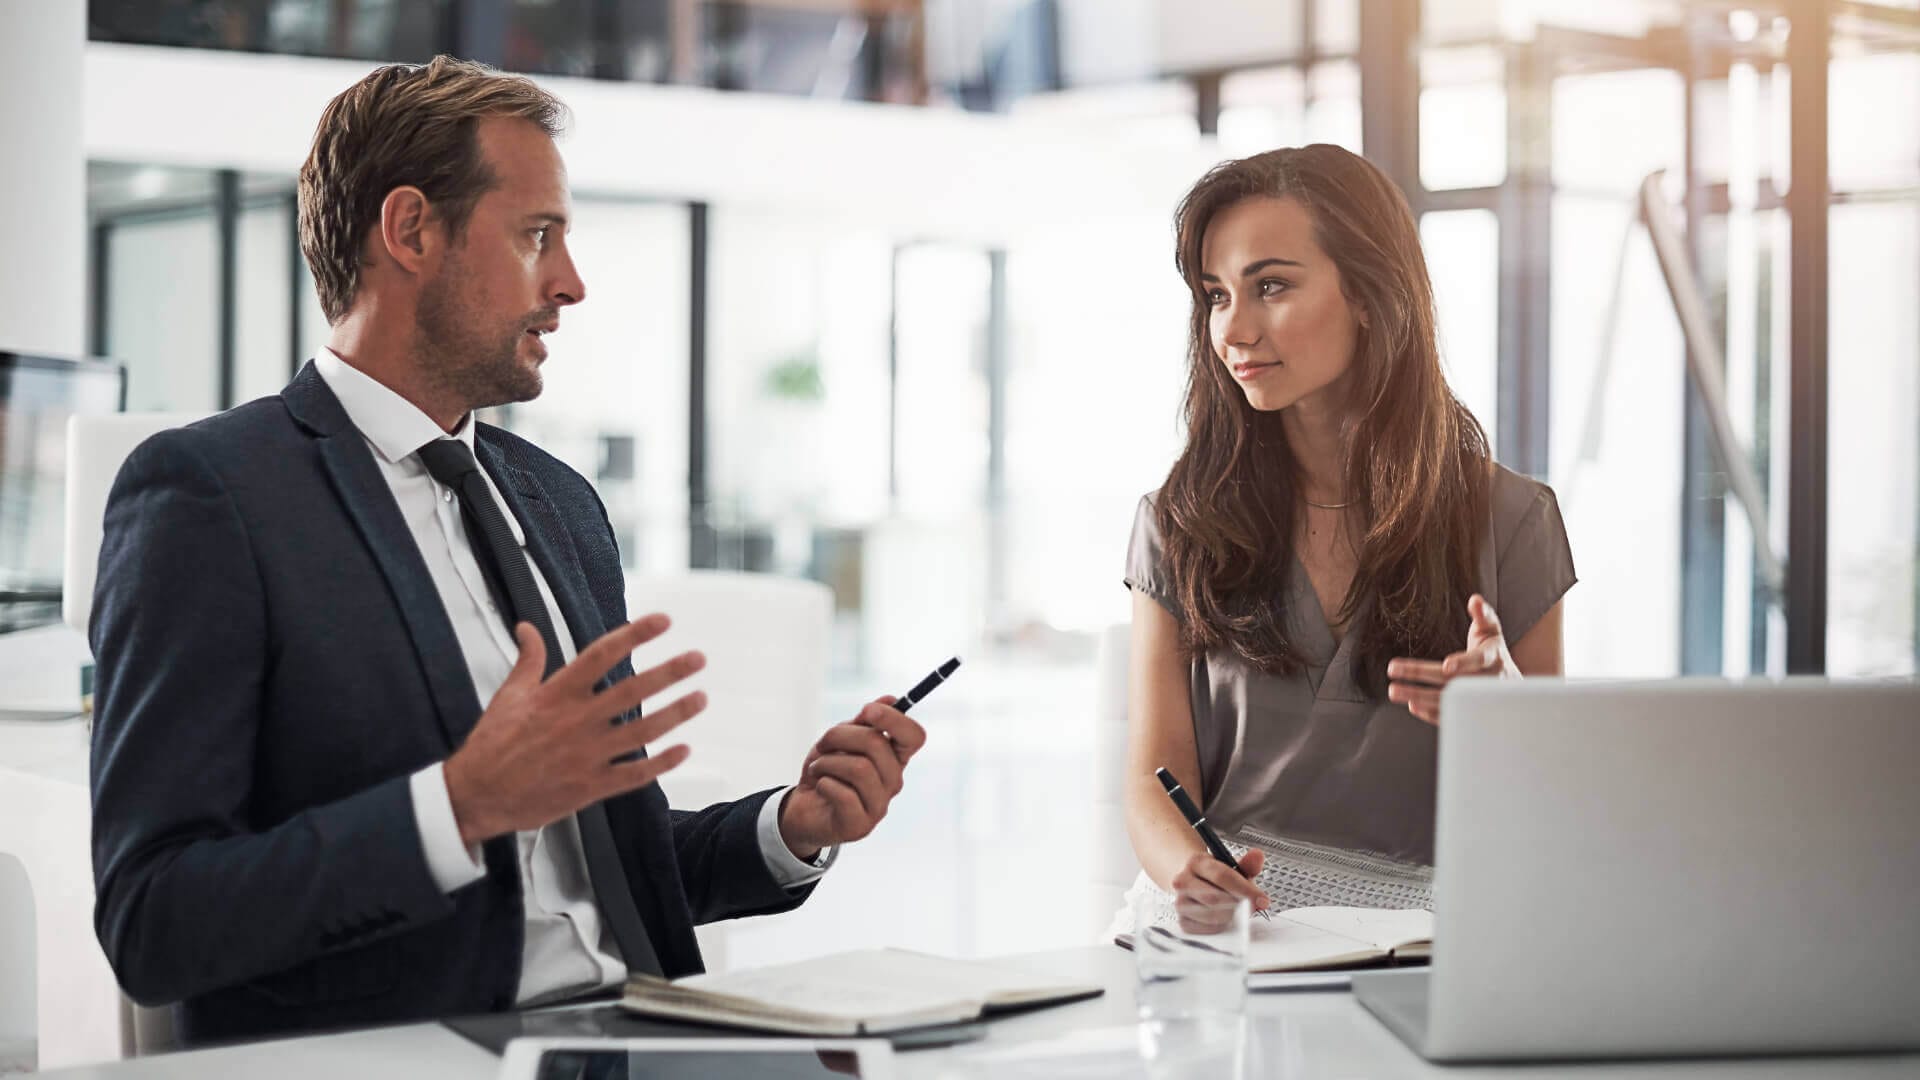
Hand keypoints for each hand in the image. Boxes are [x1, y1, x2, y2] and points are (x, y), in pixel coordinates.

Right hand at [444, 614, 706, 845]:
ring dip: (675, 714)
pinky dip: (661, 763)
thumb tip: (527, 627)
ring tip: (700, 698)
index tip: (664, 621)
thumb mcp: (508, 695)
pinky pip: (634, 775)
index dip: (635, 635)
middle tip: (698, 658)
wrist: (475, 796)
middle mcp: (576, 721)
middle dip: (669, 673)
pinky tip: (683, 750)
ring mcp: (586, 755)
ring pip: (641, 732)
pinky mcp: (590, 787)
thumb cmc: (491, 744)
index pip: (601, 655)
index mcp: (556, 694)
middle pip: (632, 691)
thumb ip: (528, 659)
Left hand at [777, 697, 926, 859]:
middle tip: (823, 744)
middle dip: (840, 736)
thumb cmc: (825, 772)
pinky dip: (823, 784)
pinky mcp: (860, 826)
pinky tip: (820, 787)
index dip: (894, 719)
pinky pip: (844, 794)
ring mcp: (879, 806)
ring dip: (827, 762)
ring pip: (859, 768)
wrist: (802, 811)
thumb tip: (890, 700)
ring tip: (817, 768)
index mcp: (894, 758)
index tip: (866, 711)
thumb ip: (863, 723)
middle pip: (877, 744)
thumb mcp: (839, 740)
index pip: (914, 736)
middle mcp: (893, 782)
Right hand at [1170, 848, 1269, 932]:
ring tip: (1234, 911)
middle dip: (1238, 906)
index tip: (1262, 900)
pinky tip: (1223, 919)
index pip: (1222, 876)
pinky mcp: (1182, 921)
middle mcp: (1182, 880)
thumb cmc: (1216, 877)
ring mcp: (1180, 901)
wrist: (1192, 884)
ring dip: (1230, 917)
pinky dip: (1220, 927)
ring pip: (1211, 916)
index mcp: (1196, 862)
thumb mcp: (1232, 867)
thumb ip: (1247, 863)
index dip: (1245, 890)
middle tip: (1250, 908)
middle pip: (1215, 898)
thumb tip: (1258, 855)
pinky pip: (1207, 929)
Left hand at [1386, 593, 1516, 725]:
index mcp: (1493, 658)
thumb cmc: (1494, 653)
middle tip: (1393, 670)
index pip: (1479, 660)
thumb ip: (1483, 615)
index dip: (1464, 663)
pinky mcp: (1468, 713)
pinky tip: (1412, 705)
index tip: (1446, 666)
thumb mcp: (1492, 632)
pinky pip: (1450, 717)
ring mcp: (1477, 701)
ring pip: (1448, 701)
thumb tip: (1475, 600)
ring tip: (1394, 691)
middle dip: (1423, 676)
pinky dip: (1431, 714)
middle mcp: (1486, 682)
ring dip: (1420, 697)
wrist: (1512, 687)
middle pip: (1454, 681)